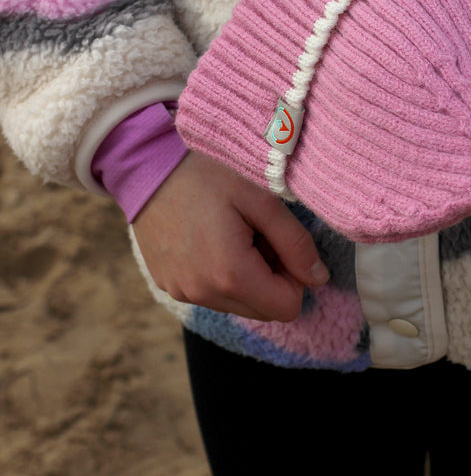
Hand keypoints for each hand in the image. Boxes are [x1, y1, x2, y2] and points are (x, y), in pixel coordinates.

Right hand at [132, 151, 327, 320]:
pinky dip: (220, 275)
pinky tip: (211, 238)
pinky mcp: (168, 285)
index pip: (288, 307)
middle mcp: (204, 294)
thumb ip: (296, 243)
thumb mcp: (262, 200)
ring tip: (233, 233)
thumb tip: (319, 279)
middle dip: (272, 278)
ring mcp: (182, 292)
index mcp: (231, 275)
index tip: (279, 241)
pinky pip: (210, 294)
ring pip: (238, 303)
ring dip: (247, 277)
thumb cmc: (207, 174)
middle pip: (263, 311)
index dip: (294, 276)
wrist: (146, 165)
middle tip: (258, 234)